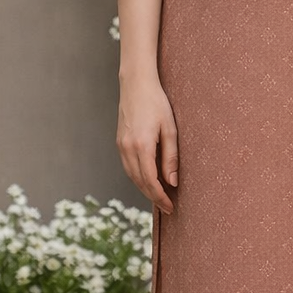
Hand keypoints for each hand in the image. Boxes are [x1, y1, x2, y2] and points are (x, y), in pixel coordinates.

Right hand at [116, 73, 178, 213]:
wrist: (136, 84)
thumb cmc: (157, 103)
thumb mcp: (170, 129)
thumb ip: (171, 157)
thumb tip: (173, 182)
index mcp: (141, 146)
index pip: (150, 181)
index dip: (160, 197)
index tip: (171, 207)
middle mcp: (127, 149)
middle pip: (139, 182)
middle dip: (153, 197)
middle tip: (168, 208)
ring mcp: (121, 145)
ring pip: (132, 176)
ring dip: (145, 189)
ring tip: (160, 197)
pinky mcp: (120, 142)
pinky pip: (128, 167)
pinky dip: (138, 178)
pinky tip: (149, 180)